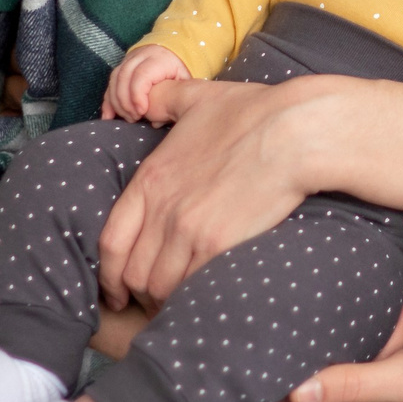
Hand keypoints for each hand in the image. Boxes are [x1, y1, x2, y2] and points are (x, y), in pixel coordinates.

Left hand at [94, 76, 323, 311]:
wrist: (294, 132)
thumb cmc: (253, 112)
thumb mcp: (197, 97)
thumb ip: (164, 98)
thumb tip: (147, 98)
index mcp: (151, 178)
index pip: (111, 241)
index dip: (108, 274)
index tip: (114, 289)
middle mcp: (162, 208)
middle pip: (131, 272)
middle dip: (135, 293)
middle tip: (147, 301)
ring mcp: (188, 229)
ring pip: (157, 286)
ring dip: (163, 300)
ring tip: (175, 304)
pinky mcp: (218, 244)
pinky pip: (189, 286)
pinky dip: (189, 298)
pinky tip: (199, 298)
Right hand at [104, 44, 188, 123]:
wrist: (175, 50)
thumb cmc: (180, 71)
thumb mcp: (184, 79)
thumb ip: (174, 98)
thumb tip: (157, 123)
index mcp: (158, 58)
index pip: (141, 75)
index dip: (137, 95)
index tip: (142, 112)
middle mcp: (141, 55)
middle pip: (124, 76)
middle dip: (126, 101)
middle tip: (134, 118)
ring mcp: (129, 59)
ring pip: (114, 79)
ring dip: (116, 102)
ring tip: (127, 118)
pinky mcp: (122, 65)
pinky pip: (111, 82)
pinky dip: (108, 100)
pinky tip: (108, 116)